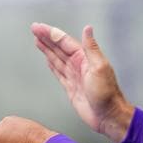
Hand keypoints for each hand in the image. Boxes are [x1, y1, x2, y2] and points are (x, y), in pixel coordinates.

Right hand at [31, 22, 133, 142]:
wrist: (108, 115)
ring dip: (47, 49)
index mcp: (84, 58)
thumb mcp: (99, 67)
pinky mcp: (70, 87)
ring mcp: (74, 75)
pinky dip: (52, 65)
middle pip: (58, 48)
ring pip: (57, 58)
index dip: (50, 33)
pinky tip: (48, 60)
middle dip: (46, 38)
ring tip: (37, 40)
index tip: (38, 27)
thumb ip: (91, 48)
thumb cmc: (107, 93)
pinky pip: (58, 72)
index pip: (64, 41)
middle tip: (34, 29)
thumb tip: (88, 28)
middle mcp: (79, 64)